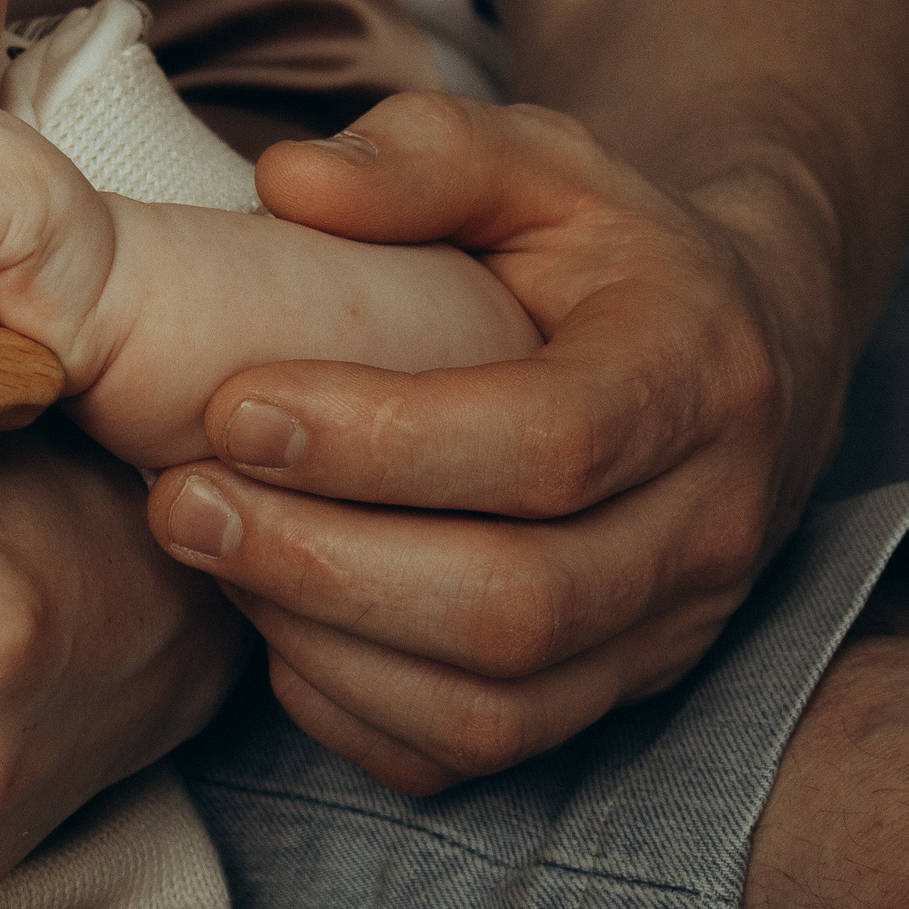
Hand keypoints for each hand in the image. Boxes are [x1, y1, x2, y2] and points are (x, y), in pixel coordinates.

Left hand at [152, 92, 820, 793]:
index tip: (234, 407)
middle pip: (516, 602)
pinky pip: (473, 753)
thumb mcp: (535, 158)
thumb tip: (290, 180)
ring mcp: (667, 632)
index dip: (382, 442)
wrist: (731, 346)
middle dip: (321, 563)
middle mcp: (707, 526)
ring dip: (321, 641)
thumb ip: (421, 154)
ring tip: (204, 551)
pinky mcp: (612, 697)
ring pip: (493, 704)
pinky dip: (353, 710)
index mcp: (696, 375)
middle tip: (177, 500)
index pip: (551, 444)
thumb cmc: (600, 247)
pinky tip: (268, 621)